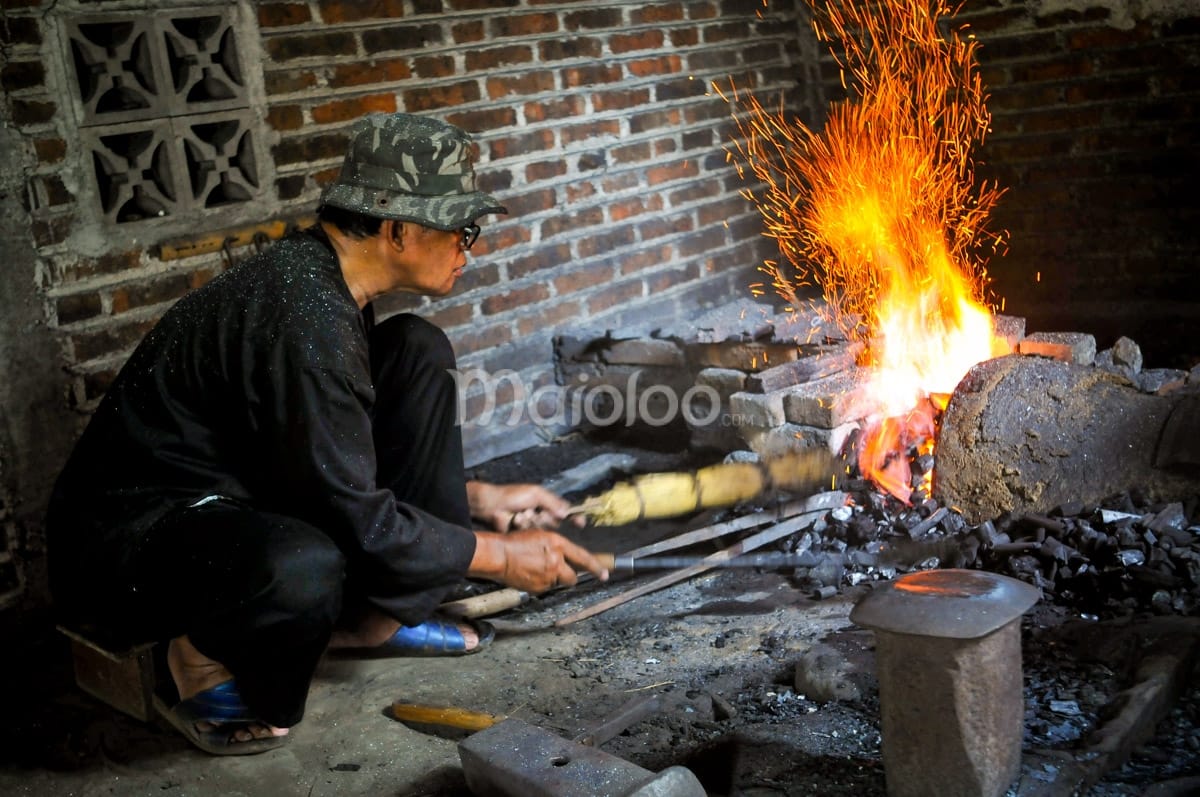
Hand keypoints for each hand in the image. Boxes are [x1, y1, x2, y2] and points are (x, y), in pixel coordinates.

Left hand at [466, 481, 582, 531]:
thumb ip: (552, 502)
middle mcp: (542, 515)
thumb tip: (567, 513)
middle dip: (546, 518)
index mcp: (547, 503)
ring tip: (522, 514)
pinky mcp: (524, 534)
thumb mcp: (535, 493)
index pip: (565, 511)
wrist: (492, 506)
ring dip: (532, 521)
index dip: (574, 518)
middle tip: (536, 513)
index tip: (580, 523)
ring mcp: (533, 525)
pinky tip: (515, 520)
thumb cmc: (513, 495)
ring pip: (543, 529)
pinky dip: (524, 526)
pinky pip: (531, 534)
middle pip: (554, 522)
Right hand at [469, 530, 608, 593]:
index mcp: (558, 544)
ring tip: (536, 569)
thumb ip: (556, 546)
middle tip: (558, 571)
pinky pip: (545, 588)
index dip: (596, 567)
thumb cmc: (516, 542)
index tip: (604, 574)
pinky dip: (541, 583)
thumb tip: (565, 555)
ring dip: (552, 579)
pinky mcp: (538, 588)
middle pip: (572, 577)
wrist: (498, 555)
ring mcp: (547, 576)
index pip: (584, 558)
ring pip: (557, 582)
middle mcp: (556, 561)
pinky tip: (530, 574)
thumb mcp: (541, 535)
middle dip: (568, 576)